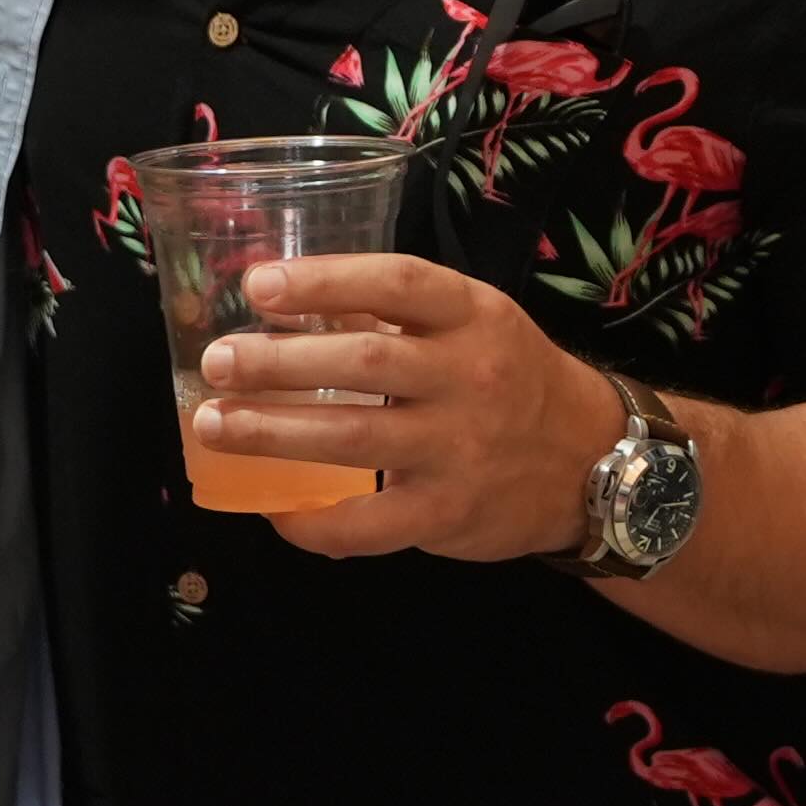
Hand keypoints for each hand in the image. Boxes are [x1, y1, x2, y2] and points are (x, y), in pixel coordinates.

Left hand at [197, 251, 616, 562]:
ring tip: (213, 425)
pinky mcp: (448, 514)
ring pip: (352, 441)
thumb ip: (396, 316)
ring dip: (272, 433)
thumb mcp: (476, 326)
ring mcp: (459, 449)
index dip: (325, 281)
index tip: (259, 286)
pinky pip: (368, 524)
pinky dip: (312, 522)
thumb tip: (289, 303)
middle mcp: (470, 377)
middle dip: (278, 363)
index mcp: (474, 316)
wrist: (592, 462)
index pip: (398, 284)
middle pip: (364, 362)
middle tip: (217, 362)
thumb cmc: (514, 380)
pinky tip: (272, 510)